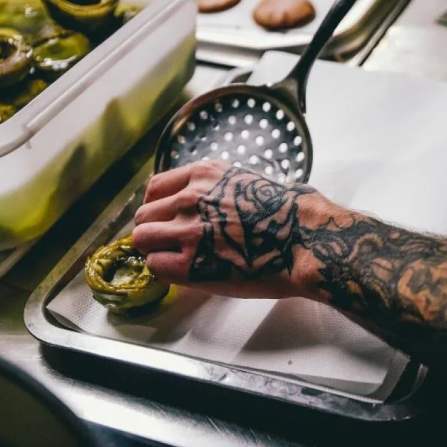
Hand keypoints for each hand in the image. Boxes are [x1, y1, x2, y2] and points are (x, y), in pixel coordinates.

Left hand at [132, 161, 332, 298]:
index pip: (155, 188)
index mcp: (204, 175)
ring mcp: (188, 231)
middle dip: (152, 230)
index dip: (156, 207)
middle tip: (165, 244)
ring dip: (153, 250)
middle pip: (143, 215)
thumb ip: (219, 186)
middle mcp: (190, 198)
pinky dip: (163, 270)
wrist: (304, 239)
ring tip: (172, 259)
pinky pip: (155, 266)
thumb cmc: (289, 213)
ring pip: (142, 239)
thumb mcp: (249, 179)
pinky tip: (181, 272)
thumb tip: (212, 197)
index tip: (163, 219)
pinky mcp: (191, 264)